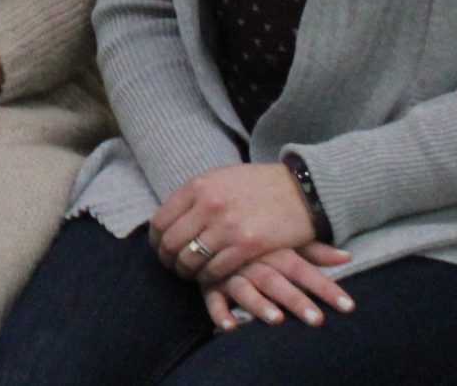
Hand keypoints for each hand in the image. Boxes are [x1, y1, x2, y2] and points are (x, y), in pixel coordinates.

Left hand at [150, 163, 315, 283]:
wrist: (301, 190)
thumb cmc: (259, 185)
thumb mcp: (220, 179)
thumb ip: (195, 196)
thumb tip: (170, 218)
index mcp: (198, 186)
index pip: (160, 220)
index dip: (156, 241)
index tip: (161, 250)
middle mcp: (208, 204)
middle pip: (170, 243)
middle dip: (168, 260)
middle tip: (174, 267)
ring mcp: (227, 225)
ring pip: (190, 260)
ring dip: (186, 272)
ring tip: (191, 274)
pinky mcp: (248, 245)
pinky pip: (215, 270)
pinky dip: (209, 277)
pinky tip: (212, 276)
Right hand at [203, 242, 355, 331]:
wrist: (209, 216)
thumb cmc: (254, 233)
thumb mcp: (283, 239)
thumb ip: (314, 251)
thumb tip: (348, 256)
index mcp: (273, 250)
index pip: (303, 270)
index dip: (325, 287)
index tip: (348, 306)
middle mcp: (253, 261)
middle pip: (276, 281)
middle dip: (296, 300)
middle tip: (317, 320)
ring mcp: (230, 272)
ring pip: (245, 289)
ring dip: (260, 305)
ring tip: (277, 320)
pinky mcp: (210, 282)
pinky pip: (212, 298)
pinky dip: (219, 312)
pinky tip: (230, 327)